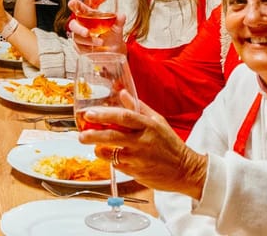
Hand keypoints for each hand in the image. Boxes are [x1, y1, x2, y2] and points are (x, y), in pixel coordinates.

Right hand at [66, 0, 127, 53]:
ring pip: (77, 38)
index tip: (71, 3)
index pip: (79, 9)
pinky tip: (94, 49)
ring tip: (101, 42)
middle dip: (78, 29)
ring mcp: (79, 37)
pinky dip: (87, 48)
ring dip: (88, 40)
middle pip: (73, 25)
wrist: (114, 50)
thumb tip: (121, 16)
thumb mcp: (117, 28)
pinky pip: (79, 48)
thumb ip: (119, 21)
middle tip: (87, 33)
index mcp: (89, 16)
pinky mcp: (79, 47)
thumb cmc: (113, 35)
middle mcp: (82, 25)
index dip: (74, 5)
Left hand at [77, 91, 206, 198]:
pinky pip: (116, 165)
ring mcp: (138, 159)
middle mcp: (143, 142)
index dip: (104, 115)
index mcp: (149, 126)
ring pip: (110, 153)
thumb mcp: (158, 121)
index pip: (124, 117)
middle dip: (93, 134)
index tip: (89, 113)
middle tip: (81, 134)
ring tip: (91, 144)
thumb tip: (123, 93)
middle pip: (112, 136)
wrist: (185, 171)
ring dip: (98, 148)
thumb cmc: (170, 144)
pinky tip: (110, 155)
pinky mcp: (135, 172)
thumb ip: (138, 107)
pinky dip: (110, 160)